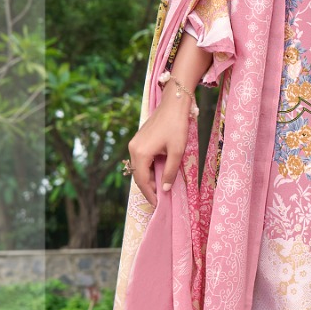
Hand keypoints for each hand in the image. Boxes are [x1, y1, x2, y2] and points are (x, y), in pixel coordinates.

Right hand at [127, 82, 193, 205]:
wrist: (174, 104)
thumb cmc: (177, 126)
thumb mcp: (176, 152)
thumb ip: (169, 172)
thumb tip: (164, 189)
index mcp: (140, 153)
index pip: (142, 180)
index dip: (149, 194)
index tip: (157, 205)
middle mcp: (133, 149)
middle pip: (138, 175)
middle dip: (149, 188)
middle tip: (160, 199)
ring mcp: (135, 144)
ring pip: (139, 168)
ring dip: (149, 178)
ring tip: (161, 188)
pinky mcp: (139, 140)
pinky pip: (141, 159)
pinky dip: (149, 168)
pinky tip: (159, 173)